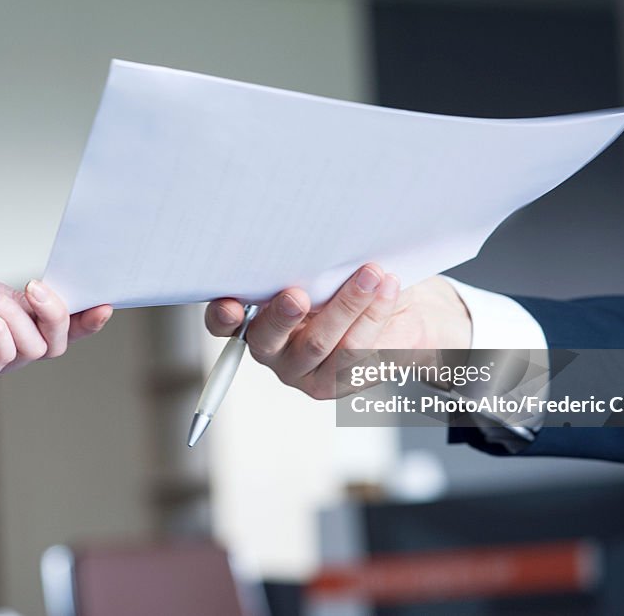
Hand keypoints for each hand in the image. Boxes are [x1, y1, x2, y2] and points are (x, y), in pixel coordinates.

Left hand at [0, 261, 112, 387]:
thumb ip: (11, 301)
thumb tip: (37, 315)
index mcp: (6, 311)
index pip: (54, 319)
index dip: (83, 315)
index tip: (105, 302)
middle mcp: (2, 337)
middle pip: (56, 340)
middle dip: (60, 315)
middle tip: (40, 293)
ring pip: (37, 349)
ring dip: (18, 318)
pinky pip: (6, 355)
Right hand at [205, 264, 470, 398]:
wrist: (400, 309)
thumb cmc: (348, 279)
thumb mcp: (322, 263)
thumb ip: (307, 261)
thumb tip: (307, 242)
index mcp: (253, 316)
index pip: (224, 322)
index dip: (223, 315)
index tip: (231, 304)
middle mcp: (272, 347)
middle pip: (267, 338)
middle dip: (282, 315)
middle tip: (297, 295)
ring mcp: (303, 369)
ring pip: (318, 343)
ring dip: (346, 304)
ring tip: (370, 274)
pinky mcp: (337, 382)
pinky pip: (355, 351)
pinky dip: (373, 314)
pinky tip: (386, 289)